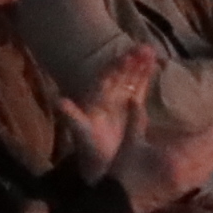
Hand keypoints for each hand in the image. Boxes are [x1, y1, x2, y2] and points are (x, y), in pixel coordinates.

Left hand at [51, 48, 154, 175]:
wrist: (100, 164)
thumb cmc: (88, 147)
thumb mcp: (80, 132)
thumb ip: (71, 116)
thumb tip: (58, 101)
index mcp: (96, 98)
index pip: (107, 77)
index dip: (116, 66)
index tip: (127, 56)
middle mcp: (107, 95)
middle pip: (120, 73)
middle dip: (132, 61)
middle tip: (145, 48)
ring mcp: (120, 100)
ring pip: (131, 78)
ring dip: (140, 65)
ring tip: (151, 51)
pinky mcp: (131, 107)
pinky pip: (139, 88)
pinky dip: (145, 76)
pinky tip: (154, 64)